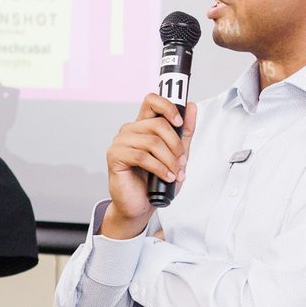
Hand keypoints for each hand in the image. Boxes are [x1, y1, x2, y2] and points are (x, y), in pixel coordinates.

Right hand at [102, 94, 196, 239]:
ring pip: (152, 142)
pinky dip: (159, 168)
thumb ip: (184, 132)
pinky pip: (142, 157)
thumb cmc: (155, 182)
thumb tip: (191, 107)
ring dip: (169, 160)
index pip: (152, 101)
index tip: (179, 121)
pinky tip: (165, 176)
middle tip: (182, 161)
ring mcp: (120, 142)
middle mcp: (130, 130)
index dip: (168, 106)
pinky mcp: (115, 156)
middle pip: (158, 124)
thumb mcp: (177, 155)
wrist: (140, 205)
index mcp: (143, 126)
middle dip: (176, 145)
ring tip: (174, 173)